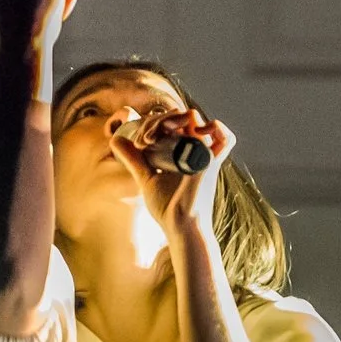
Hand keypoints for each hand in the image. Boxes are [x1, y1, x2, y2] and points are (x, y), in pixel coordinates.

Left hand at [109, 105, 235, 238]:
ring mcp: (202, 154)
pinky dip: (215, 127)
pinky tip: (193, 132)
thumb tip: (115, 139)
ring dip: (175, 118)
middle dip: (156, 120)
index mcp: (178, 151)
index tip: (140, 142)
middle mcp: (191, 149)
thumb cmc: (167, 208)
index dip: (151, 124)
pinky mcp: (210, 162)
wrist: (179, 226)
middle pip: (178, 116)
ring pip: (194, 117)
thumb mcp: (146, 178)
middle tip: (145, 139)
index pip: (168, 123)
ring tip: (160, 133)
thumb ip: (133, 159)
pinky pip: (225, 138)